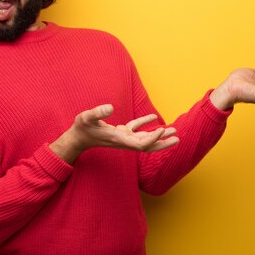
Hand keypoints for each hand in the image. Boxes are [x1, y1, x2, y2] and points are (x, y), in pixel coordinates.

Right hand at [50, 105, 178, 163]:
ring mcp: (123, 137)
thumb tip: (110, 107)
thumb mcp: (86, 118)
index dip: (154, 139)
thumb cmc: (81, 128)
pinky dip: (146, 125)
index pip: (141, 144)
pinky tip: (154, 117)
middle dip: (163, 144)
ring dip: (160, 136)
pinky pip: (137, 130)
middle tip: (178, 138)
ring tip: (174, 131)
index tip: (163, 130)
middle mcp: (124, 141)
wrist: (77, 138)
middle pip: (148, 146)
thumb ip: (97, 113)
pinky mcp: (121, 133)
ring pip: (145, 139)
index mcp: (119, 139)